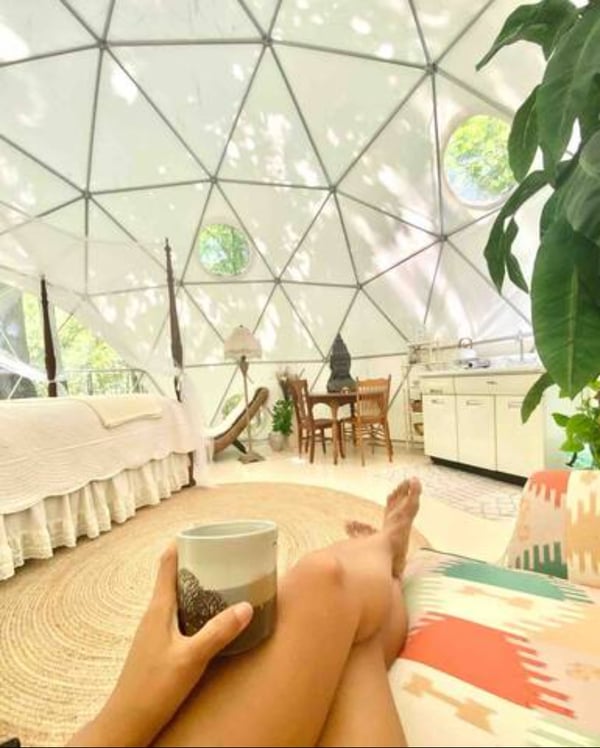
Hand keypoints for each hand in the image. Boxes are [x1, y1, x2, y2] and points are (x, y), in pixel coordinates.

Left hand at [69, 544, 252, 746]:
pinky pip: (179, 614)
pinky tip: (211, 618)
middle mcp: (154, 614)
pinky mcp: (160, 645)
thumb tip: (246, 606)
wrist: (127, 722)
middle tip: (223, 554)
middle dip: (196, 562)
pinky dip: (196, 606)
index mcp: (158, 608)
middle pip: (174, 577)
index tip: (201, 531)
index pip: (167, 564)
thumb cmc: (153, 688)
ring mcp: (155, 630)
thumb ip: (218, 632)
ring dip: (197, 584)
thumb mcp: (191, 658)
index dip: (181, 544)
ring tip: (223, 580)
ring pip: (177, 596)